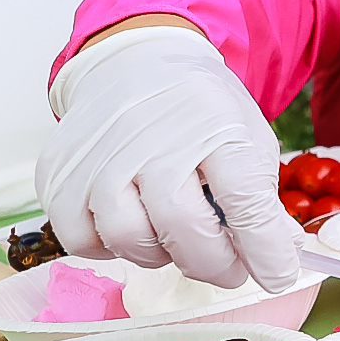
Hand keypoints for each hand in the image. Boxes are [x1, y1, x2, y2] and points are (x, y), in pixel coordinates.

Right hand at [36, 26, 303, 291]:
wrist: (135, 63)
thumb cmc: (200, 112)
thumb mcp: (247, 139)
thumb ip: (262, 200)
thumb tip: (279, 257)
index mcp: (215, 128)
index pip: (244, 200)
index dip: (265, 250)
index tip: (278, 277)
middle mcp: (152, 140)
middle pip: (183, 229)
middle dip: (214, 264)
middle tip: (229, 268)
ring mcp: (99, 157)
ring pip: (128, 241)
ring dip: (161, 256)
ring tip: (177, 237)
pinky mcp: (60, 175)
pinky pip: (83, 241)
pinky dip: (111, 248)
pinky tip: (133, 225)